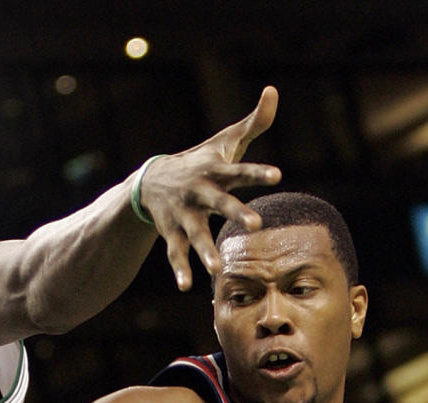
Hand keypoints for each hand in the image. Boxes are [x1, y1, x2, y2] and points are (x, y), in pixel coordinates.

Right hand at [138, 85, 280, 287]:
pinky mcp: (171, 232)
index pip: (240, 170)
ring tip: (217, 271)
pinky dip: (180, 269)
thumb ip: (254, 122)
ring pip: (195, 234)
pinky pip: (175, 252)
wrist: (151, 180)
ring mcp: (183, 214)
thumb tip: (272, 90)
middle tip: (256, 224)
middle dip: (236, 212)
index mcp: (216, 170)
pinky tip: (185, 286)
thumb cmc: (200, 161)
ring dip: (204, 251)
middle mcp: (199, 192)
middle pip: (220, 202)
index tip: (276, 176)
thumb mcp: (225, 142)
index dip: (257, 173)